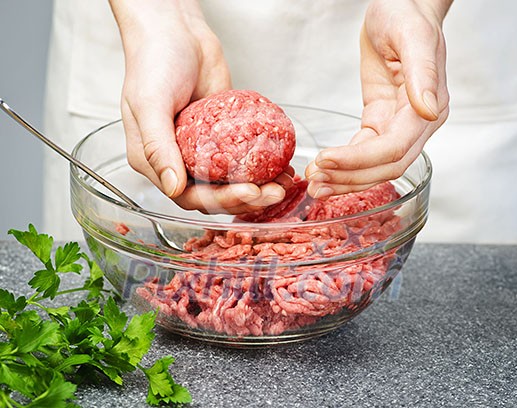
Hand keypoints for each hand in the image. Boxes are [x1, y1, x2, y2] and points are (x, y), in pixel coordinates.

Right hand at [110, 0, 286, 213]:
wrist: (177, 31)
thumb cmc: (153, 62)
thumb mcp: (149, 104)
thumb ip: (158, 147)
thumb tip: (173, 186)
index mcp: (155, 160)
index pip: (188, 196)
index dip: (220, 201)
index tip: (249, 192)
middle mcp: (178, 159)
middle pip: (214, 194)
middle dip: (246, 197)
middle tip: (274, 191)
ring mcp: (203, 149)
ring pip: (232, 180)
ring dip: (258, 186)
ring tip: (283, 183)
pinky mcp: (223, 135)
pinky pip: (243, 156)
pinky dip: (262, 165)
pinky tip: (281, 165)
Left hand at [306, 0, 451, 197]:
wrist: (400, 6)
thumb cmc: (407, 14)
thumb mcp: (413, 36)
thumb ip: (422, 73)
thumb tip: (428, 110)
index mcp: (430, 107)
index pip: (394, 148)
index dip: (361, 160)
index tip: (327, 159)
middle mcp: (417, 123)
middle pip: (385, 167)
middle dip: (350, 178)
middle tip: (316, 184)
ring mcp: (398, 124)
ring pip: (374, 167)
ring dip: (345, 179)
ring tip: (315, 186)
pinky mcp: (380, 120)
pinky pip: (363, 151)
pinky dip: (344, 164)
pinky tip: (324, 170)